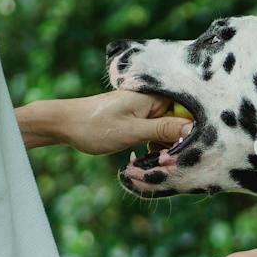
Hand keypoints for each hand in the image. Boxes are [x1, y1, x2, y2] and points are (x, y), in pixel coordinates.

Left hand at [65, 91, 193, 155]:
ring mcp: (146, 108)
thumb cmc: (95, 126)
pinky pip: (158, 130)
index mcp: (154, 95)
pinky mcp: (140, 117)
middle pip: (180, 120)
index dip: (190, 131)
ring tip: (155, 159)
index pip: (187, 111)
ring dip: (166, 145)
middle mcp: (153, 98)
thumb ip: (163, 129)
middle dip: (177, 141)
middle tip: (166, 160)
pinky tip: (148, 154)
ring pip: (169, 128)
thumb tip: (192, 129)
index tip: (182, 152)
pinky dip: (156, 143)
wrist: (65, 124)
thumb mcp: (132, 131)